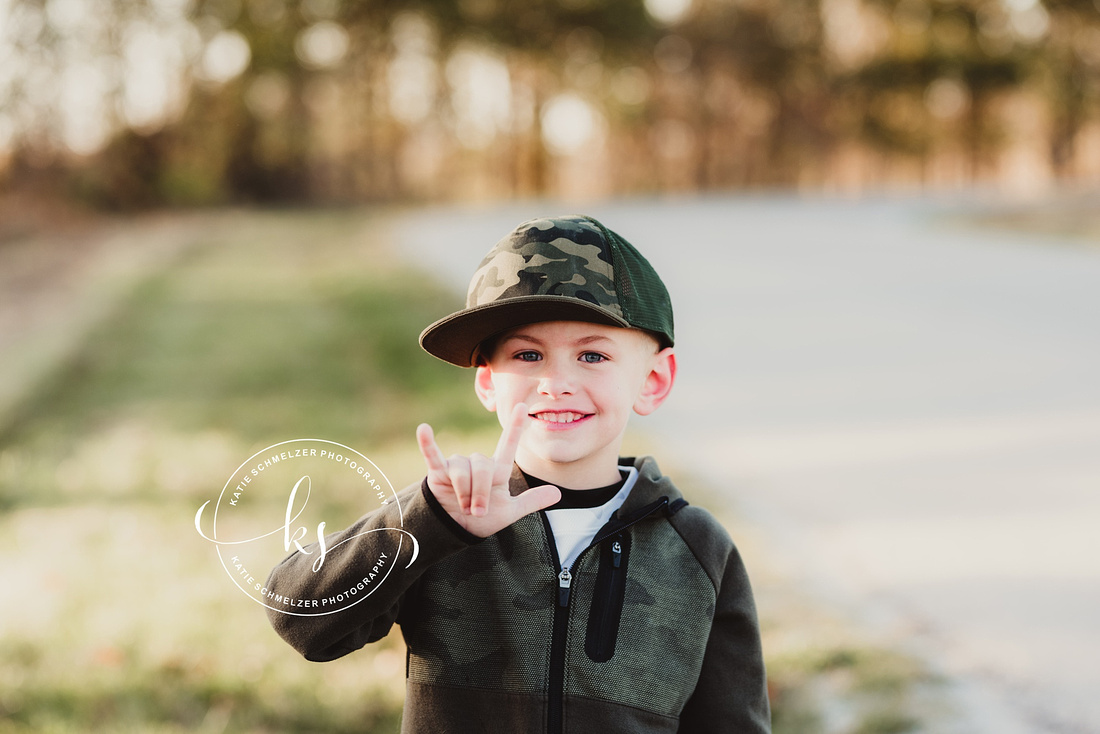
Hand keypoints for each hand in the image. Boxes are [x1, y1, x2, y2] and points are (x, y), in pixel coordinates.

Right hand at [416, 403, 560, 537]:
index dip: (514, 427)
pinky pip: (432, 455)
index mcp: (496, 470)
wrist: (457, 530)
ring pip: (463, 470)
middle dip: (481, 492)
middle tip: (477, 511)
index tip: (522, 407)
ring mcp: (456, 465)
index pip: (507, 445)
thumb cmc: (483, 519)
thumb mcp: (510, 512)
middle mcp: (477, 463)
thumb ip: (531, 501)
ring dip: (464, 492)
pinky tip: (423, 428)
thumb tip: (558, 493)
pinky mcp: (437, 472)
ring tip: (463, 507)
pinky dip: (427, 443)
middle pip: (482, 467)